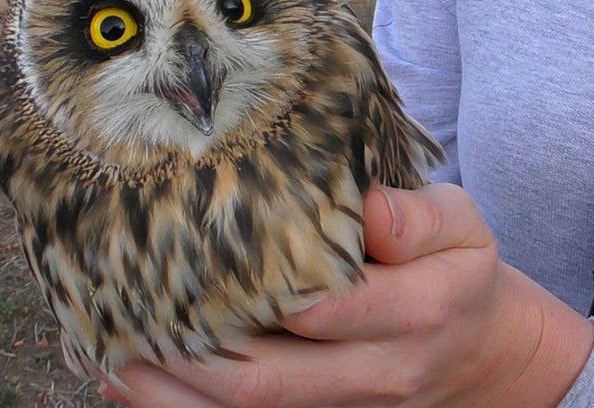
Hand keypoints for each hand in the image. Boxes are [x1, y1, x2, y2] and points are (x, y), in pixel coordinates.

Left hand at [102, 183, 593, 407]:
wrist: (482, 354)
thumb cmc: (457, 273)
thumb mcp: (464, 227)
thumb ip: (417, 217)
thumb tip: (359, 205)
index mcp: (416, 310)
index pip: (327, 307)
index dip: (257, 290)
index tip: (193, 255)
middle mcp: (378, 372)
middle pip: (268, 380)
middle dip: (187, 353)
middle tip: (122, 311)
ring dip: (173, 395)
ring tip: (112, 353)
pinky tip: (134, 384)